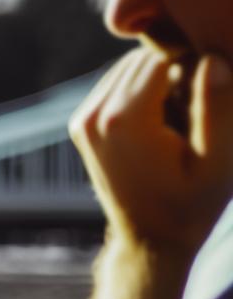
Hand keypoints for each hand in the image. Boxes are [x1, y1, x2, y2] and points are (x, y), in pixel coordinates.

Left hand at [70, 49, 232, 255]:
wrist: (151, 240)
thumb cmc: (191, 206)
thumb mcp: (217, 161)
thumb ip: (217, 107)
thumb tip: (213, 58)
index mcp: (123, 121)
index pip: (160, 58)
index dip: (193, 66)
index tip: (210, 96)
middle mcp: (93, 116)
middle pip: (139, 60)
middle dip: (173, 72)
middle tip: (197, 110)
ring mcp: (82, 120)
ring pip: (125, 69)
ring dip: (157, 80)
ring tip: (181, 120)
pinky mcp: (81, 124)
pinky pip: (114, 86)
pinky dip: (140, 92)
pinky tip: (162, 122)